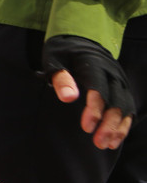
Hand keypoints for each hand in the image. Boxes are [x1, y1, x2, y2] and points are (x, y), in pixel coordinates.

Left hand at [41, 34, 134, 149]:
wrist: (81, 37)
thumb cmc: (63, 51)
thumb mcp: (54, 59)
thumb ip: (60, 78)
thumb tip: (68, 98)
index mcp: (94, 64)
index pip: (99, 90)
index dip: (94, 110)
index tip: (86, 127)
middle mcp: (112, 73)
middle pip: (116, 102)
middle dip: (109, 124)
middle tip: (98, 143)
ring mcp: (120, 81)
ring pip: (125, 107)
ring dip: (118, 127)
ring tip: (108, 145)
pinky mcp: (122, 87)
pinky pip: (128, 108)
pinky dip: (124, 124)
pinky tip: (116, 138)